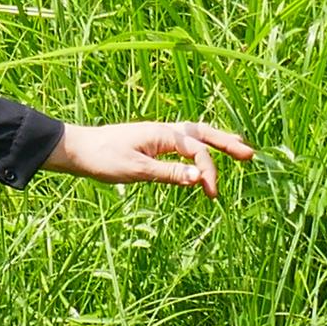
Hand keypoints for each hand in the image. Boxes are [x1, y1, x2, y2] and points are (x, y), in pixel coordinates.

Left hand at [43, 120, 254, 197]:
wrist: (76, 151)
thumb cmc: (102, 159)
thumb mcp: (136, 170)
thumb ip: (168, 173)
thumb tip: (198, 177)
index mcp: (163, 134)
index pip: (196, 151)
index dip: (208, 171)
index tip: (212, 194)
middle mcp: (164, 131)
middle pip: (203, 134)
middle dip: (227, 144)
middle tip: (250, 154)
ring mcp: (157, 136)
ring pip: (194, 136)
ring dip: (215, 142)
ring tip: (236, 147)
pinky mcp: (151, 144)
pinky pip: (182, 143)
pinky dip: (197, 148)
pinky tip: (201, 157)